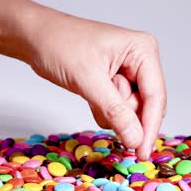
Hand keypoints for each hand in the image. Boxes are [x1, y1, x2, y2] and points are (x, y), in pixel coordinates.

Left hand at [26, 13, 166, 159]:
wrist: (35, 38)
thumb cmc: (60, 46)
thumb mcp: (89, 80)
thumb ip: (116, 111)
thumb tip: (136, 140)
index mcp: (143, 50)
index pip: (156, 97)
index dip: (149, 127)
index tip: (142, 153)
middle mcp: (140, 61)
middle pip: (145, 106)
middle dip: (122, 113)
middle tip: (98, 99)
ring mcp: (127, 72)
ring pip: (130, 111)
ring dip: (109, 111)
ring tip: (90, 89)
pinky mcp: (113, 83)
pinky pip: (117, 110)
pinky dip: (102, 110)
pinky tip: (88, 94)